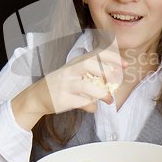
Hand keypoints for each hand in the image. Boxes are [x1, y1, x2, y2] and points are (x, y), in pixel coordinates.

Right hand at [11, 48, 125, 130]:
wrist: (36, 96)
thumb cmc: (60, 84)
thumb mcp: (74, 72)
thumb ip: (93, 72)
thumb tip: (116, 72)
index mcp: (74, 63)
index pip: (94, 54)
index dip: (111, 57)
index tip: (124, 64)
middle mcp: (69, 71)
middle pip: (88, 64)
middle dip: (105, 72)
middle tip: (113, 82)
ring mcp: (65, 85)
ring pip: (86, 86)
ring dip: (102, 94)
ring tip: (109, 100)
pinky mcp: (62, 99)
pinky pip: (81, 102)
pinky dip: (91, 106)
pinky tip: (93, 108)